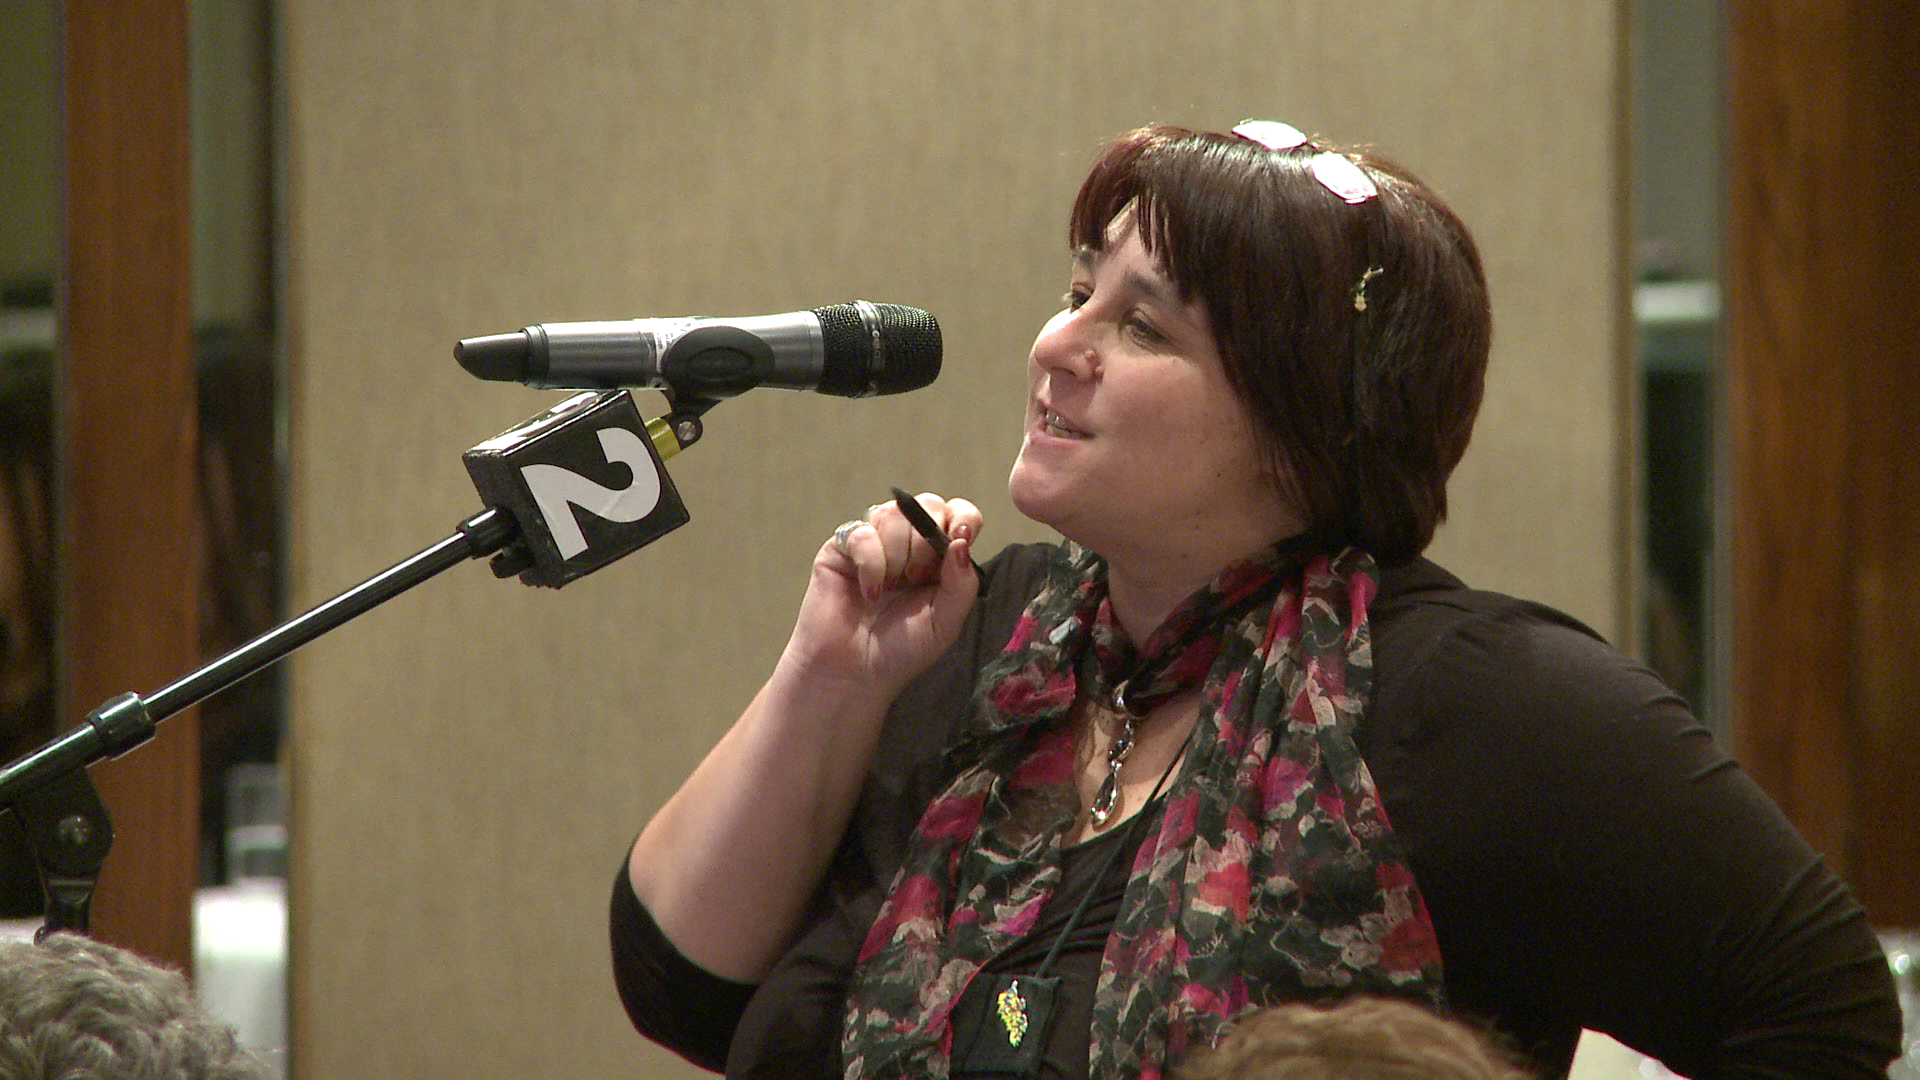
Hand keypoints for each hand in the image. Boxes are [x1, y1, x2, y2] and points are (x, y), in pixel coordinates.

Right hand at [778, 492, 982, 700]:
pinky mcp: (842, 547)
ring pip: (894, 514)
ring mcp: (875, 542)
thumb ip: (962, 584)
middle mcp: (909, 543)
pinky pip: (862, 534)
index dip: (962, 518)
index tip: (960, 537)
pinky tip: (869, 592)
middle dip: (926, 542)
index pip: (958, 514)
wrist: (855, 672)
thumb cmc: (902, 650)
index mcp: (939, 557)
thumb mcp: (946, 622)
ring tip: (890, 588)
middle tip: (915, 578)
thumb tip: (962, 541)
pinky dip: (871, 564)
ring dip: (897, 555)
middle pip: (929, 505)